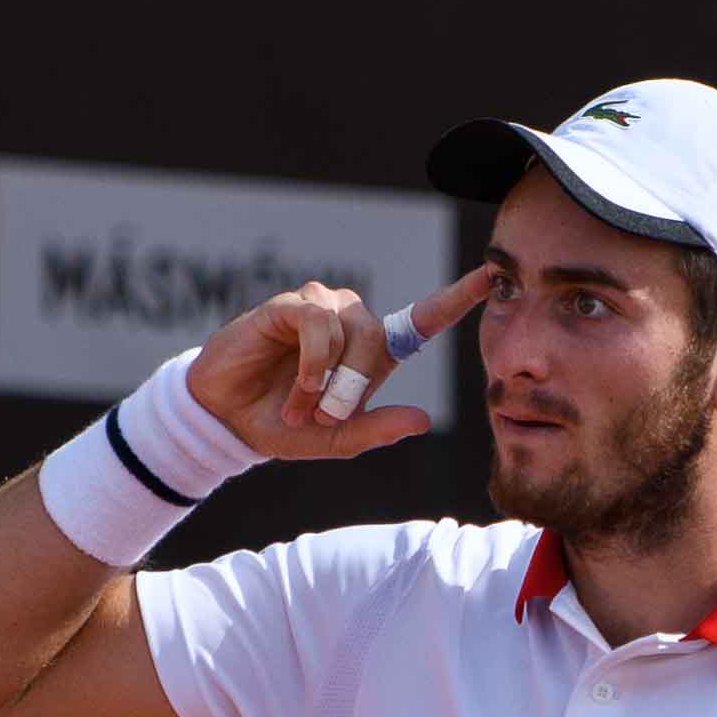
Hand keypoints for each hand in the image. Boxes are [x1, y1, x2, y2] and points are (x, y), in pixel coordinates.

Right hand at [185, 262, 492, 460]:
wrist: (226, 420)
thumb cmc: (280, 425)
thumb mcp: (334, 440)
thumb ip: (375, 430)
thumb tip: (422, 421)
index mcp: (370, 351)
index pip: (421, 318)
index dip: (456, 297)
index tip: (491, 275)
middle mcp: (349, 322)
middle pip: (379, 337)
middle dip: (356, 384)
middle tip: (325, 416)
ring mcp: (318, 310)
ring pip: (351, 329)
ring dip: (329, 378)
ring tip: (303, 405)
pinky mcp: (287, 306)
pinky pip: (317, 324)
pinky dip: (313, 361)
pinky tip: (298, 386)